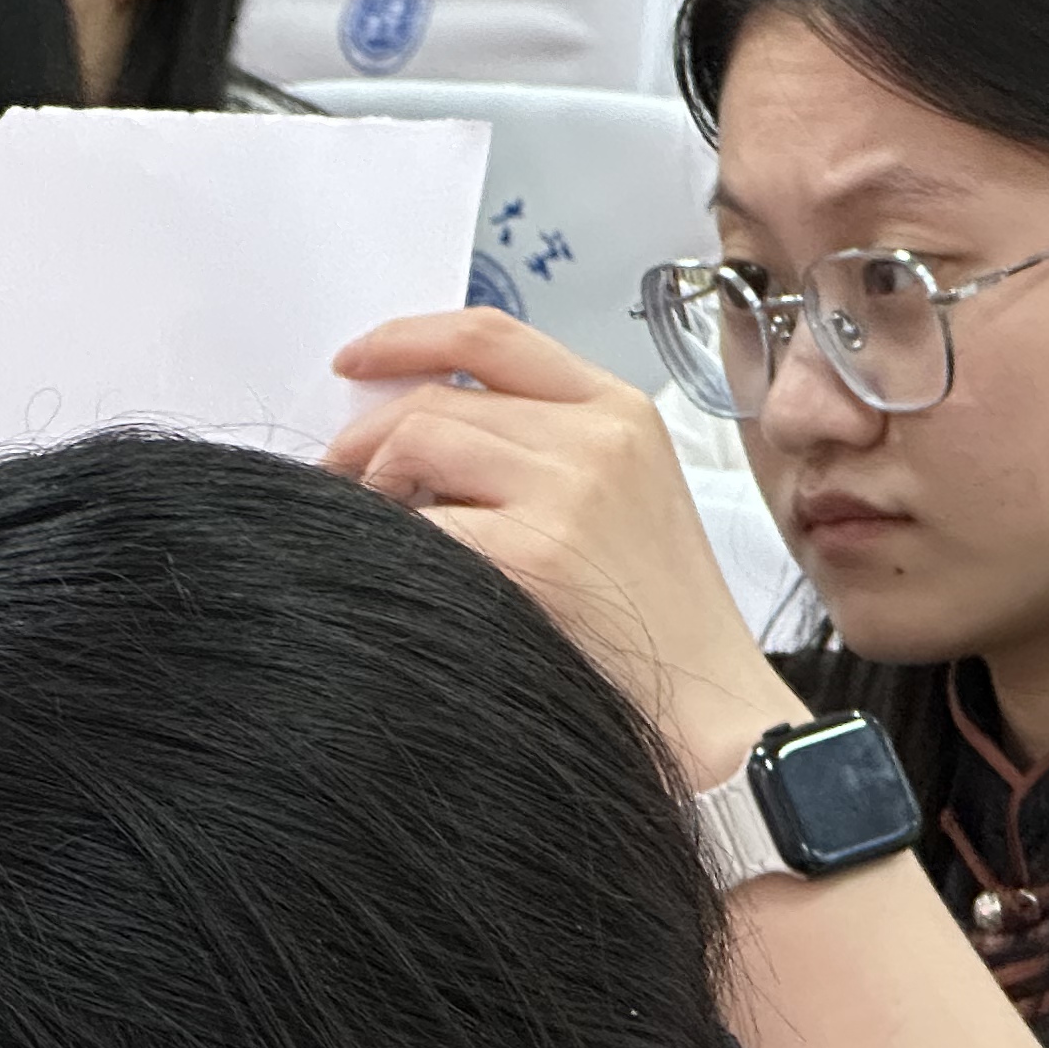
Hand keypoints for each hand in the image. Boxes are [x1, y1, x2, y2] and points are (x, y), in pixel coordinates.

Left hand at [327, 308, 803, 790]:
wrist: (714, 711)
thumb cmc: (653, 621)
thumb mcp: (618, 499)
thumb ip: (537, 449)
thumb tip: (413, 436)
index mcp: (618, 411)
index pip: (492, 336)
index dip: (406, 338)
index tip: (353, 362)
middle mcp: (596, 437)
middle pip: (438, 398)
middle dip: (364, 438)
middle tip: (335, 482)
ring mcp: (568, 491)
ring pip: (417, 444)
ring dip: (368, 489)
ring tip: (371, 534)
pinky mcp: (535, 556)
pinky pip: (420, 526)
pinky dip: (388, 547)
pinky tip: (397, 579)